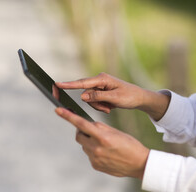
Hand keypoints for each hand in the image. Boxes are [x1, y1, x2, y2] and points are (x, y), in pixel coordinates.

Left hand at [55, 107, 149, 178]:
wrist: (139, 164)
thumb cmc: (130, 145)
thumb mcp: (116, 132)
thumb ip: (100, 128)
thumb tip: (87, 125)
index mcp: (102, 137)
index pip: (81, 124)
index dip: (68, 116)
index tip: (57, 110)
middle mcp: (96, 149)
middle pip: (79, 136)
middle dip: (82, 131)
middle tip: (92, 130)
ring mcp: (94, 159)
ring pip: (84, 146)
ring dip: (90, 141)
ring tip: (106, 144)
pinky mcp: (95, 165)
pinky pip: (89, 154)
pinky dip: (94, 151)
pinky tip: (107, 153)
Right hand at [56, 72, 170, 120]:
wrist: (139, 98)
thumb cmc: (129, 96)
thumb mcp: (114, 99)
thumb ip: (97, 97)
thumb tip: (82, 96)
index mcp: (102, 79)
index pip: (82, 82)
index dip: (69, 85)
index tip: (57, 84)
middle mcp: (99, 81)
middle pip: (86, 94)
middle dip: (95, 103)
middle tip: (108, 109)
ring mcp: (100, 86)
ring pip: (90, 99)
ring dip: (98, 106)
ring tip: (110, 108)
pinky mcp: (101, 92)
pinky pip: (94, 100)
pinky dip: (101, 106)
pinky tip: (110, 107)